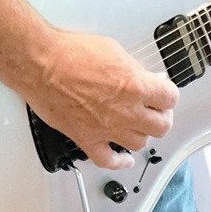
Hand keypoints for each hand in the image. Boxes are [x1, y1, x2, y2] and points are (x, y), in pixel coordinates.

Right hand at [28, 30, 179, 170]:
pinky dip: (120, 162)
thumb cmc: (69, 53)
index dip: (168, 93)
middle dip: (162, 115)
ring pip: (139, 143)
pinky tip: (124, 158)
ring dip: (142, 133)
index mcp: (135, 86)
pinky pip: (109, 160)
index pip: (170, 98)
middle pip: (161, 126)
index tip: (163, 91)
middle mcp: (124, 111)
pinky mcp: (86, 139)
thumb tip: (144, 76)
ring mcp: (106, 128)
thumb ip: (134, 69)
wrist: (40, 64)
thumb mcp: (113, 49)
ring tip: (138, 124)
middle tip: (156, 108)